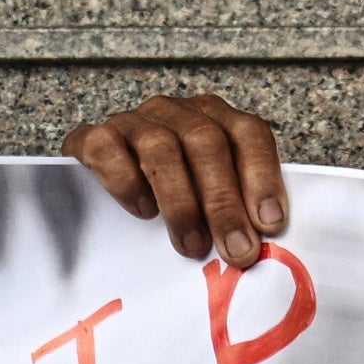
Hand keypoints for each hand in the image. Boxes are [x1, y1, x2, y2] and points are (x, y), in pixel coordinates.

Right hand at [64, 95, 288, 268]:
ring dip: (180, 202)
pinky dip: (126, 182)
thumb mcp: (211, 204)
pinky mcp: (92, 138)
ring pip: (161, 148)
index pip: (247, 134)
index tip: (270, 224)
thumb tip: (256, 248)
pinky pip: (107, 149)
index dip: (262, 176)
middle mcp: (176, 113)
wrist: (103, 192)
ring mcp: (134, 122)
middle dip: (224, 202)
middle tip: (236, 250)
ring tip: (192, 246)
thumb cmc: (174, 201)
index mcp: (215, 120)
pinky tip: (142, 211)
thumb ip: (236, 213)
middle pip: (206, 142)